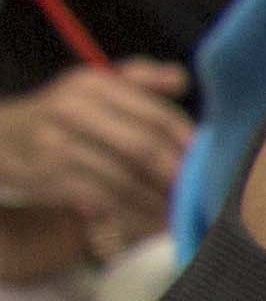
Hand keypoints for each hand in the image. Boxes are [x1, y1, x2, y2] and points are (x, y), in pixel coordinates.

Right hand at [0, 63, 191, 259]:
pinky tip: (153, 221)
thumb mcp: (93, 85)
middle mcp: (74, 111)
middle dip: (176, 174)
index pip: (153, 114)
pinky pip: (104, 201)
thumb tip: (181, 80)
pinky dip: (134, 214)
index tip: (209, 159)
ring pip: (124, 179)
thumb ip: (139, 79)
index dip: (186, 140)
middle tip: (202, 191)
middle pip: (142, 148)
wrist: (0, 137)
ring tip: (184, 211)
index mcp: (93, 85)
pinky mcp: (51, 178)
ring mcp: (59, 147)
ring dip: (159, 200)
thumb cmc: (60, 112)